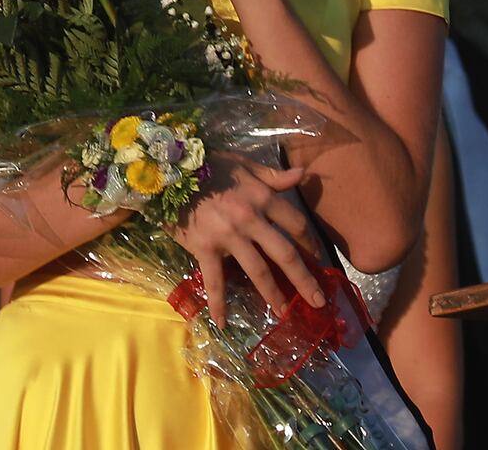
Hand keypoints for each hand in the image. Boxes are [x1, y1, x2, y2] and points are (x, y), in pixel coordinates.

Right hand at [170, 151, 324, 326]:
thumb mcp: (245, 164)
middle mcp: (250, 219)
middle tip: (318, 301)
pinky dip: (218, 303)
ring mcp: (228, 236)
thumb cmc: (209, 167)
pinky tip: (222, 323)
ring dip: (273, 295)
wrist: (170, 174)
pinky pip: (214, 280)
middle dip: (304, 280)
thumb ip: (274, 175)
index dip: (309, 243)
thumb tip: (303, 173)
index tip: (316, 257)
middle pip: (285, 254)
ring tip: (284, 313)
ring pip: (257, 271)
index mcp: (262, 197)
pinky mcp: (205, 248)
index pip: (296, 224)